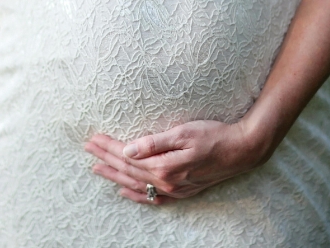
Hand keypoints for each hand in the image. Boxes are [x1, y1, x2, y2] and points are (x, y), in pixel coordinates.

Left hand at [83, 120, 270, 204]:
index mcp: (164, 166)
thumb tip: (128, 149)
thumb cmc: (214, 135)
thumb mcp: (183, 132)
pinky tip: (124, 191)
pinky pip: (153, 197)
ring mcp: (175, 189)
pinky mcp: (183, 191)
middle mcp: (167, 181)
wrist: (242, 150)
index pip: (127, 155)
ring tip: (97, 168)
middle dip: (106, 158)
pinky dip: (136, 195)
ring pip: (136, 183)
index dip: (109, 146)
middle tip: (88, 148)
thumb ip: (154, 143)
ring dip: (115, 175)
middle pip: (128, 170)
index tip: (93, 138)